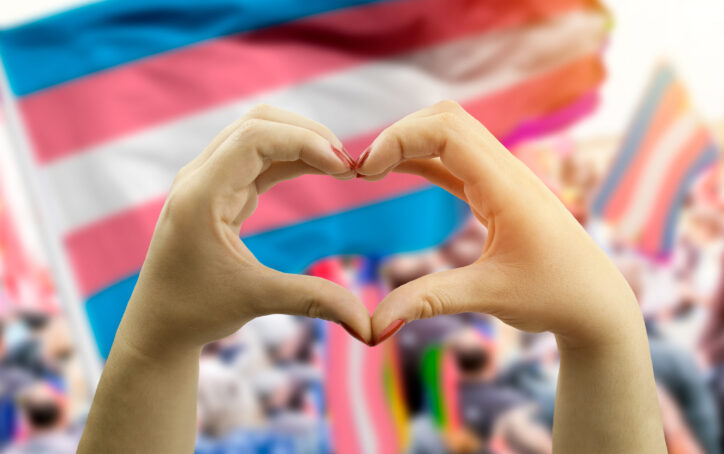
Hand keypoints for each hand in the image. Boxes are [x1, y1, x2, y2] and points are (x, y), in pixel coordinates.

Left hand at [117, 105, 370, 358]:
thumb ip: (315, 300)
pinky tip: (321, 169)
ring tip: (341, 167)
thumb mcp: (257, 300)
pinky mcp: (218, 191)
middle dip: (307, 134)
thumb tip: (369, 324)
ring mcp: (207, 180)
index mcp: (200, 194)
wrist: (158, 325)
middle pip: (257, 124)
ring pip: (258, 135)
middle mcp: (200, 177)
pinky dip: (292, 158)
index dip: (305, 142)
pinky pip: (258, 159)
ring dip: (301, 143)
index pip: (255, 138)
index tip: (345, 167)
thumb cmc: (196, 312)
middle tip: (348, 164)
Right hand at [357, 100, 641, 348]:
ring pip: (451, 133)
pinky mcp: (498, 192)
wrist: (596, 302)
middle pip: (446, 119)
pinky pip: (455, 160)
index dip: (399, 138)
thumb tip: (373, 326)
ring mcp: (503, 178)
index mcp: (507, 186)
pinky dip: (422, 158)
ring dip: (409, 142)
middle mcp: (507, 171)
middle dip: (399, 133)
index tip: (365, 171)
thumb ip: (429, 301)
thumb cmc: (555, 296)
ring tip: (370, 170)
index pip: (447, 131)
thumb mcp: (489, 296)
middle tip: (361, 169)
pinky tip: (395, 170)